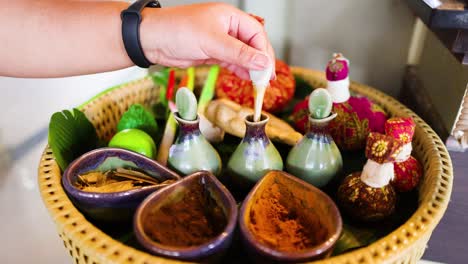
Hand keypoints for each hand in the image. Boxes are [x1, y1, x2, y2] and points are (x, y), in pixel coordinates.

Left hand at [140, 3, 274, 79]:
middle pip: (252, 45)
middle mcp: (227, 28)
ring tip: (260, 84)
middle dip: (261, 62)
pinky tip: (247, 79)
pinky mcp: (212, 54)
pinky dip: (240, 71)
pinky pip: (232, 62)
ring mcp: (220, 41)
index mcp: (230, 17)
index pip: (257, 33)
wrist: (152, 40)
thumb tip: (263, 63)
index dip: (265, 52)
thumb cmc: (178, 30)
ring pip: (243, 56)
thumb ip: (239, 54)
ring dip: (252, 69)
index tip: (267, 70)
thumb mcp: (213, 42)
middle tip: (267, 80)